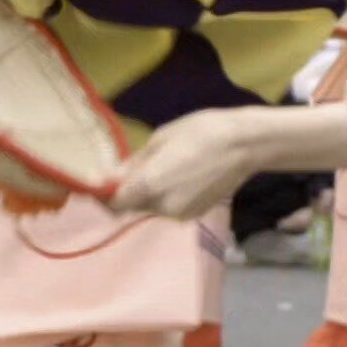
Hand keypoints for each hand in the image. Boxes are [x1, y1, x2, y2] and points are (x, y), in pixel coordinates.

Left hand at [108, 108, 274, 221]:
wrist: (245, 144)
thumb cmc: (200, 132)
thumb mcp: (159, 140)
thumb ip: (133, 164)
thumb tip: (108, 178)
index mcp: (150, 186)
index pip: (114, 204)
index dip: (104, 197)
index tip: (100, 185)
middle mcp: (163, 207)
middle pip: (132, 208)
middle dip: (127, 193)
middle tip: (132, 170)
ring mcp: (181, 214)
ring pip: (151, 209)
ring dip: (147, 195)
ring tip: (162, 168)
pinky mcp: (195, 215)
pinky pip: (170, 208)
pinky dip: (166, 197)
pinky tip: (180, 176)